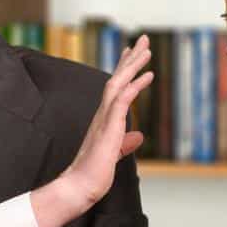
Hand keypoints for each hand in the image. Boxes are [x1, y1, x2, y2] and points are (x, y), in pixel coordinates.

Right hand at [30, 34, 152, 226]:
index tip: (132, 53)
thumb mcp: (114, 154)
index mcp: (104, 119)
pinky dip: (135, 85)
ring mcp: (104, 119)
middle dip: (131, 59)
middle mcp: (102, 114)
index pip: (115, 88)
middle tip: (143, 40)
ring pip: (118, 83)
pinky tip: (148, 75)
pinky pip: (122, 100)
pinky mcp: (108, 127)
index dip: (124, 69)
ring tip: (146, 50)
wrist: (79, 187)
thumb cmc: (93, 173)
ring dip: (133, 66)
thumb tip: (137, 135)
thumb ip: (125, 142)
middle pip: (117, 78)